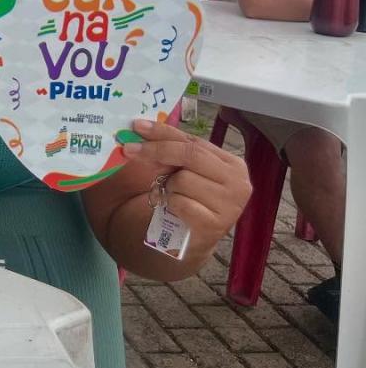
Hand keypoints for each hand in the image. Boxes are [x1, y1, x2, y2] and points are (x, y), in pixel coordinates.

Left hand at [121, 117, 251, 250]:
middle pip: (190, 155)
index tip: (137, 126)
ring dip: (168, 187)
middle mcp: (238, 183)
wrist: (186, 241)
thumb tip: (140, 129)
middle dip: (156, 150)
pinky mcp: (214, 225)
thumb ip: (172, 151)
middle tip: (129, 149)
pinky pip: (179, 203)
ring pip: (183, 180)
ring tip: (174, 197)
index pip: (194, 141)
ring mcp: (230, 206)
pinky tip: (176, 212)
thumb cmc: (185, 200)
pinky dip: (170, 205)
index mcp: (232, 165)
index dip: (163, 132)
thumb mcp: (182, 171)